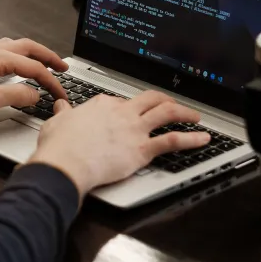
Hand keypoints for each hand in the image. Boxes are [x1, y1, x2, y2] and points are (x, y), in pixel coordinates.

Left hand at [0, 38, 68, 122]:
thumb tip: (35, 94)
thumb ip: (17, 95)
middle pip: (27, 48)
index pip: (34, 68)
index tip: (61, 93)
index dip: (51, 81)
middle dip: (47, 56)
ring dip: (32, 54)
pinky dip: (18, 57)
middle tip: (62, 66)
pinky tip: (15, 66)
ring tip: (43, 62)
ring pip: (15, 47)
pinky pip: (4, 53)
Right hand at [28, 91, 210, 197]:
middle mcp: (122, 112)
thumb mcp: (57, 121)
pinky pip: (173, 141)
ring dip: (184, 113)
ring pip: (166, 113)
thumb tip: (61, 106)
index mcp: (102, 104)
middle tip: (171, 104)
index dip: (130, 107)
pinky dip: (192, 139)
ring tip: (195, 116)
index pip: (123, 101)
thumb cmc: (60, 145)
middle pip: (150, 99)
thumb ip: (63, 113)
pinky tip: (203, 139)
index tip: (132, 113)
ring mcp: (134, 129)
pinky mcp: (142, 149)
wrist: (66, 162)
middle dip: (164, 100)